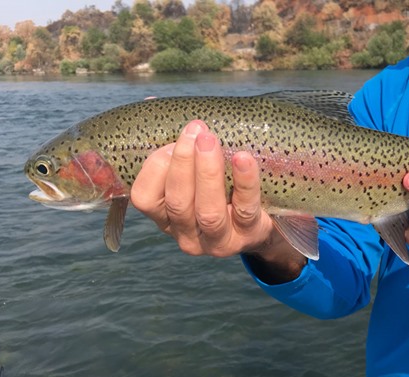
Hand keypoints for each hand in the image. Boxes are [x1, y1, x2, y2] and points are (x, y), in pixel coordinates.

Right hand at [131, 121, 305, 280]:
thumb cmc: (221, 189)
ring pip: (207, 211)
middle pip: (178, 203)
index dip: (154, 168)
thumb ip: (174, 144)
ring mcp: (218, 240)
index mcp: (166, 218)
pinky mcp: (249, 235)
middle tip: (195, 130)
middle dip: (183, 163)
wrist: (263, 221)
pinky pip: (245, 208)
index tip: (170, 141)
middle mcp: (187, 235)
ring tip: (210, 140)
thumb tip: (151, 104)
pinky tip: (244, 158)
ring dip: (207, 172)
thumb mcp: (194, 174)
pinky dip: (244, 182)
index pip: (145, 199)